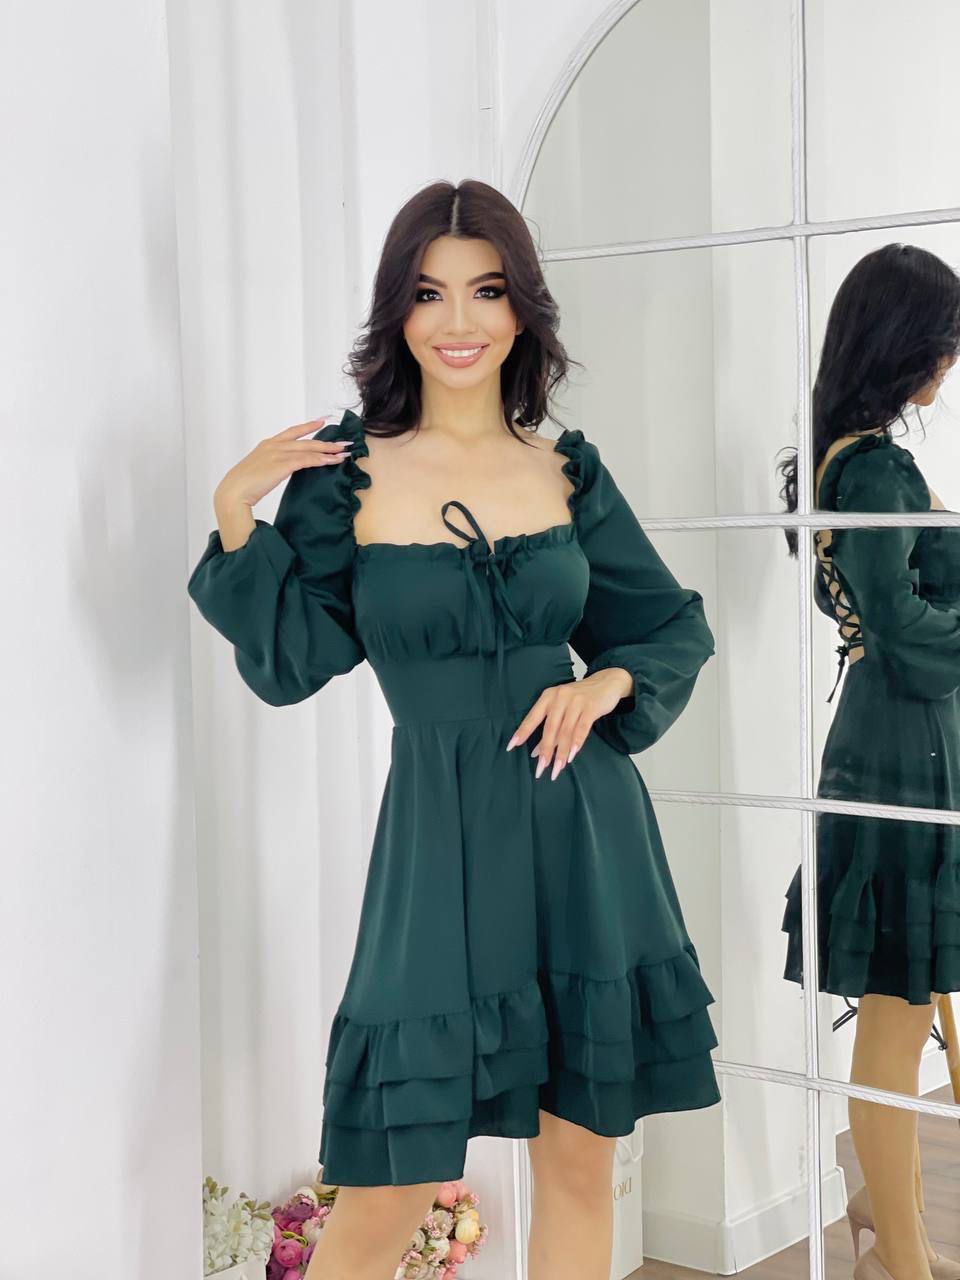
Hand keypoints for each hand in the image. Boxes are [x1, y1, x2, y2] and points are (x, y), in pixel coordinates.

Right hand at [213, 416, 354, 512]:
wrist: (233, 492)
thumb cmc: (242, 486)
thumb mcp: (258, 470)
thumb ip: (271, 465)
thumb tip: (282, 469)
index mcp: (267, 444)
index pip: (292, 432)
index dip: (308, 426)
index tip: (321, 421)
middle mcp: (274, 445)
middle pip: (306, 441)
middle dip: (326, 441)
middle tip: (343, 442)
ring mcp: (278, 453)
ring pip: (309, 449)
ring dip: (328, 451)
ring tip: (343, 453)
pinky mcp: (282, 465)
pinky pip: (307, 460)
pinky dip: (321, 460)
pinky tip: (332, 462)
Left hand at [504, 667, 633, 779]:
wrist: (606, 683)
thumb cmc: (580, 699)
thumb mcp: (562, 708)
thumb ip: (551, 727)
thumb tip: (536, 752)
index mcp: (548, 696)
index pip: (532, 717)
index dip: (523, 732)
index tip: (511, 746)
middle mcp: (560, 697)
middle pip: (550, 728)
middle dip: (545, 750)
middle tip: (540, 768)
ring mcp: (576, 701)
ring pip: (566, 731)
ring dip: (561, 752)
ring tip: (557, 768)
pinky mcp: (591, 707)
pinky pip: (582, 728)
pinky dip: (576, 743)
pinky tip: (571, 756)